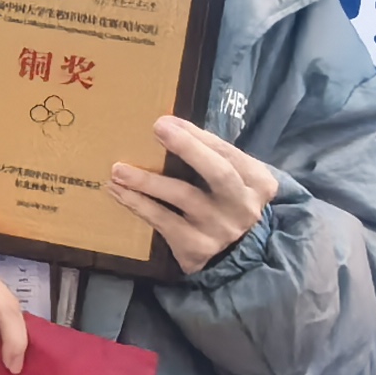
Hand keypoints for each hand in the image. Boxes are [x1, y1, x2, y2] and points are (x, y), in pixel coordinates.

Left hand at [107, 114, 280, 273]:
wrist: (236, 254)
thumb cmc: (225, 202)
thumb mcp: (234, 178)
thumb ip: (212, 155)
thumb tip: (168, 125)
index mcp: (257, 182)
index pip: (226, 153)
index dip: (196, 136)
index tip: (165, 121)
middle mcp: (243, 206)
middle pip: (218, 173)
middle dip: (189, 148)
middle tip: (158, 129)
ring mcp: (221, 229)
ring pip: (183, 197)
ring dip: (147, 180)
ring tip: (119, 170)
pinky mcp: (197, 247)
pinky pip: (162, 221)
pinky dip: (137, 204)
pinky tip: (118, 191)